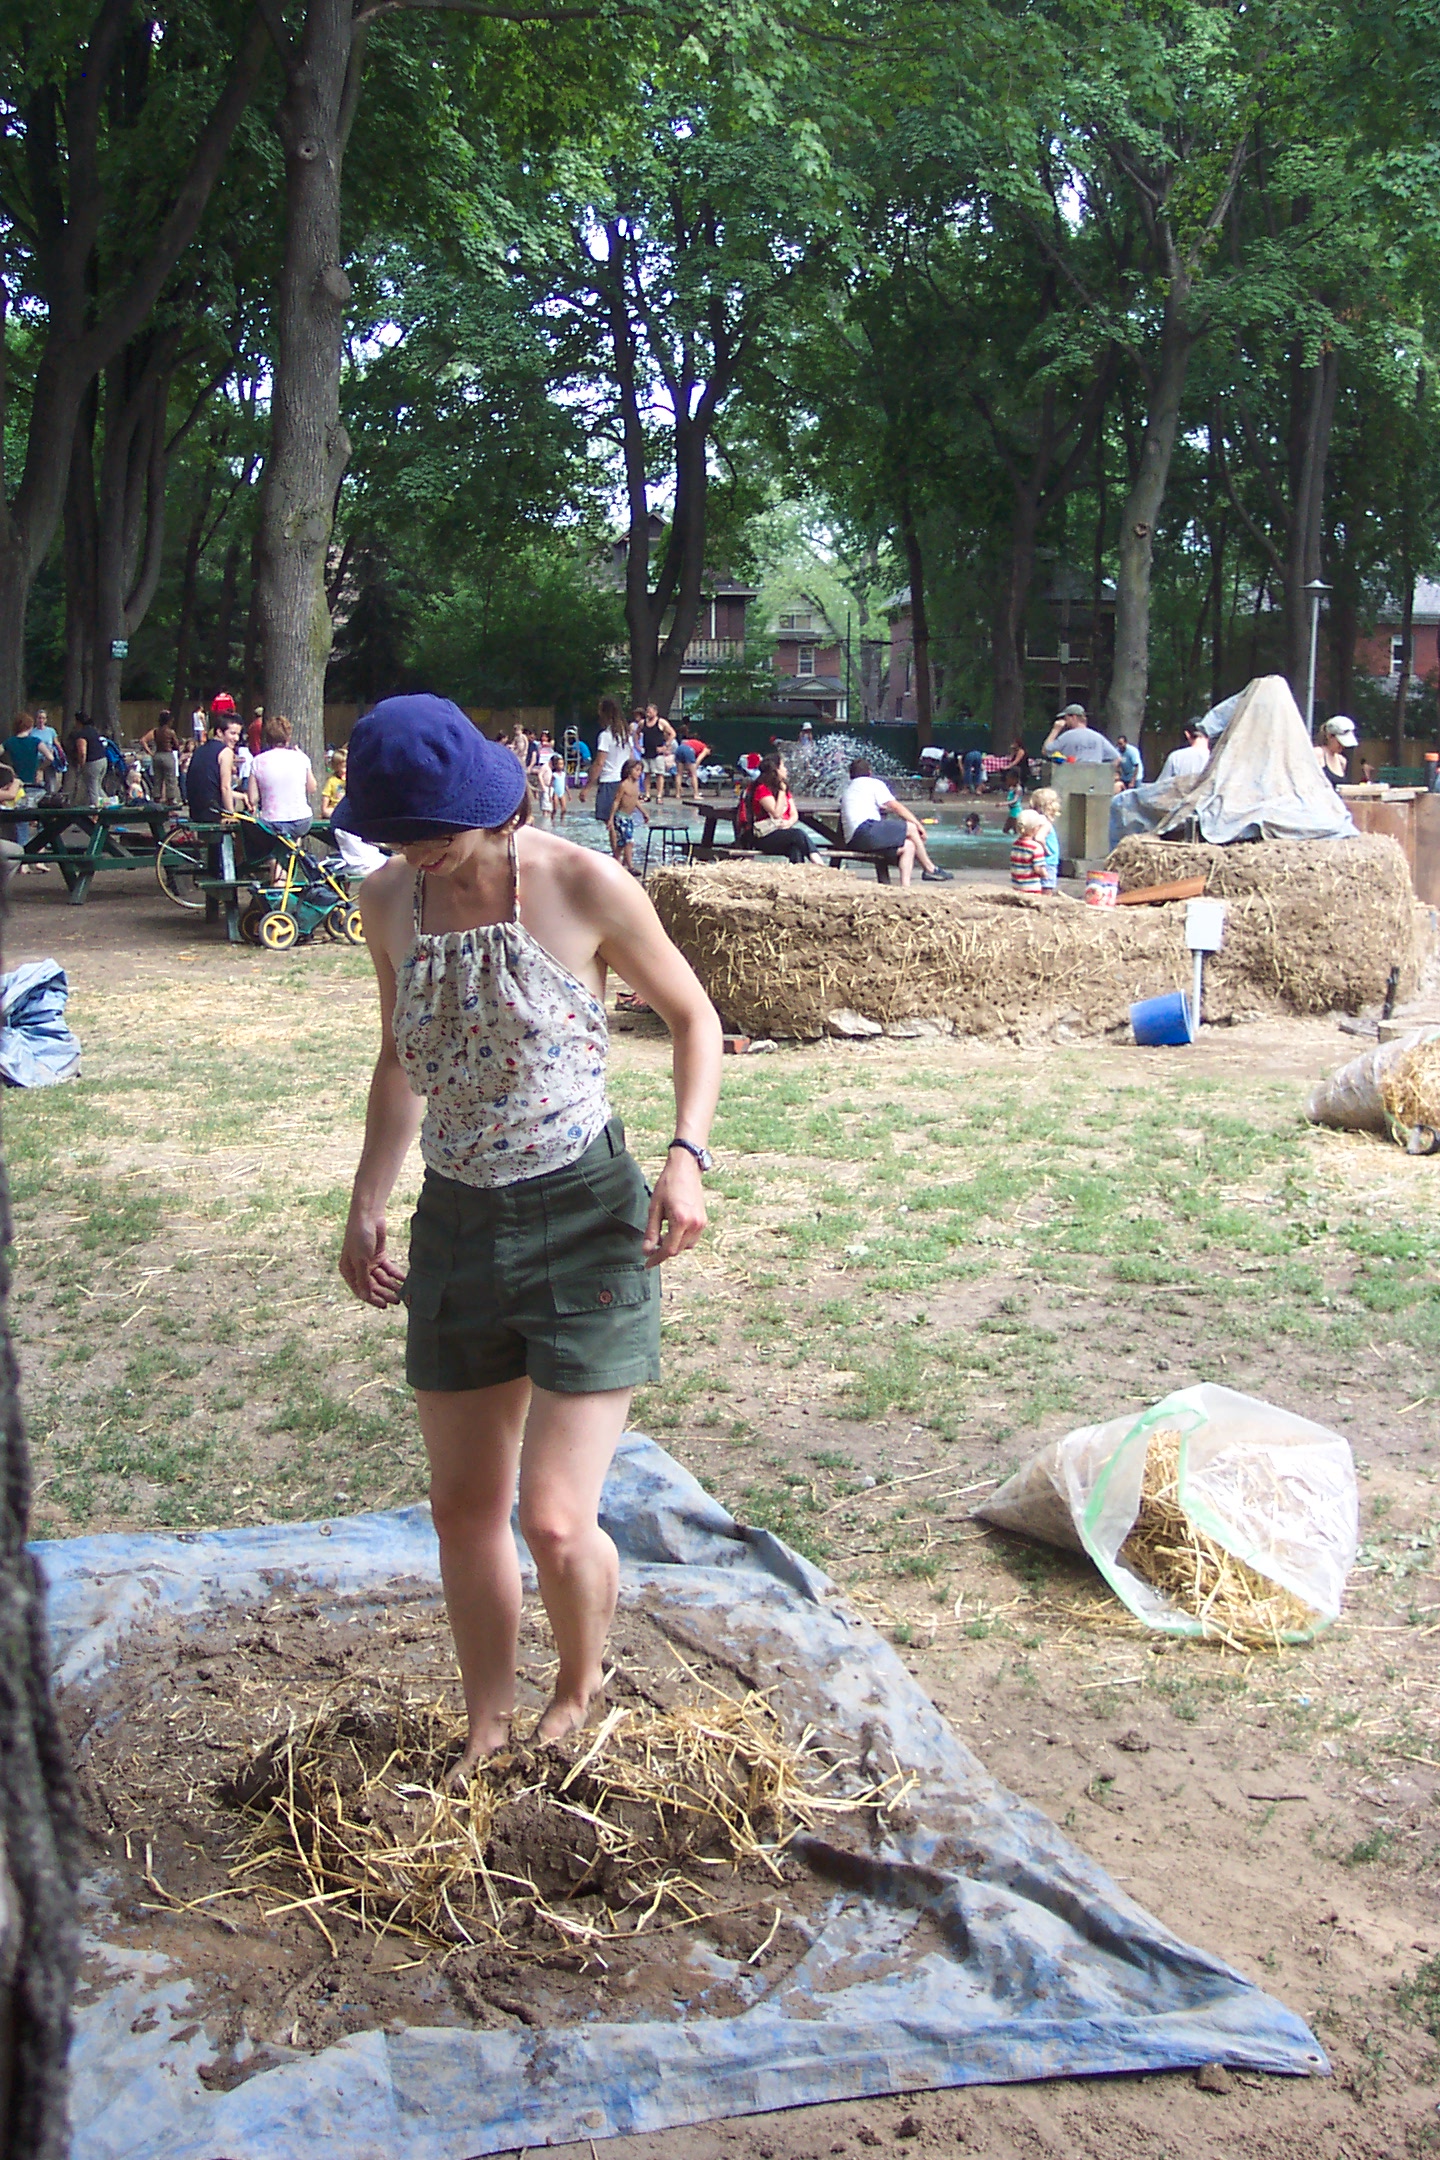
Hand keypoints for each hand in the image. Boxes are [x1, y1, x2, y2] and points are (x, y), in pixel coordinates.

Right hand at [340, 1209, 406, 1306]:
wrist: (368, 1215)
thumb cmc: (359, 1237)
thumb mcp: (361, 1260)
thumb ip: (364, 1279)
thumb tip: (365, 1296)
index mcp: (348, 1271)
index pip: (361, 1290)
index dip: (372, 1299)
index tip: (384, 1305)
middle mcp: (358, 1268)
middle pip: (372, 1286)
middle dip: (384, 1293)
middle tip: (397, 1301)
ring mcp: (369, 1262)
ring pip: (381, 1278)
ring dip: (391, 1286)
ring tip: (402, 1293)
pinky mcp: (379, 1255)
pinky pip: (388, 1269)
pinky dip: (395, 1274)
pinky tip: (404, 1280)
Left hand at [642, 1151, 706, 1267]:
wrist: (686, 1168)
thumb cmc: (668, 1184)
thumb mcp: (654, 1208)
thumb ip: (651, 1231)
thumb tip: (646, 1251)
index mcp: (681, 1220)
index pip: (669, 1249)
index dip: (657, 1258)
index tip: (647, 1264)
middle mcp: (694, 1224)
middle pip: (677, 1250)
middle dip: (663, 1251)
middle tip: (650, 1246)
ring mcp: (701, 1223)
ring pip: (686, 1246)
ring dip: (673, 1245)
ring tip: (661, 1235)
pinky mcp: (704, 1221)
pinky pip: (692, 1239)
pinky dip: (681, 1239)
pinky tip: (672, 1229)